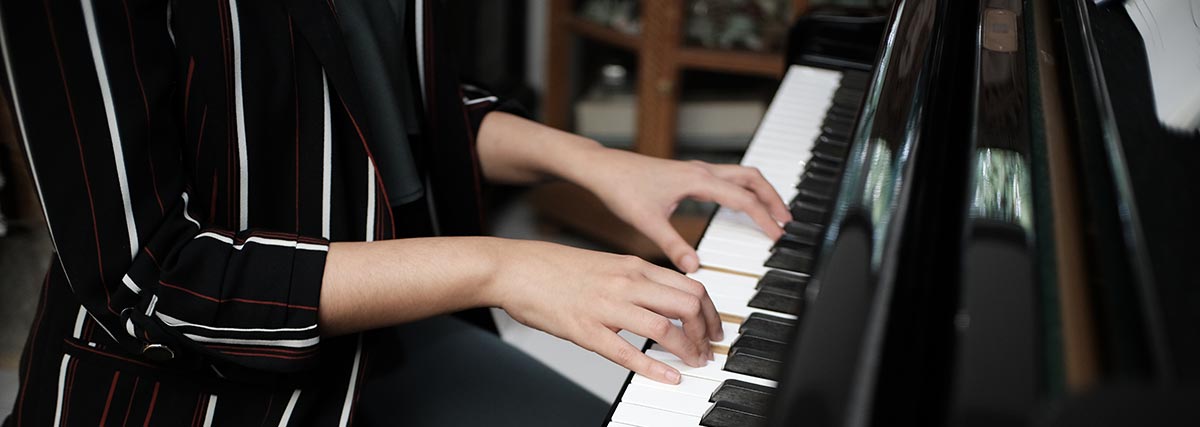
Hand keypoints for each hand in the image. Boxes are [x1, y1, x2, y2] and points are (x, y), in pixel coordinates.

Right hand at [485, 240, 723, 383]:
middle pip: (687, 305)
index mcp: (633, 265)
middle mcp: (627, 282)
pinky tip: (668, 377)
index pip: (690, 285)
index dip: (710, 311)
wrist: (514, 268)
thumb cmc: (553, 267)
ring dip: (688, 350)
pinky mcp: (586, 329)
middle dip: (707, 331)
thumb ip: (634, 279)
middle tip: (709, 349)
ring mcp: (607, 306)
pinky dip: (654, 368)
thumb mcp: (605, 264)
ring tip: (694, 363)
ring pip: (666, 328)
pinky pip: (628, 353)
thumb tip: (660, 298)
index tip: (714, 327)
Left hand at [575, 149, 790, 271]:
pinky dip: (744, 189)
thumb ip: (673, 245)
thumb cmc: (621, 188)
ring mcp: (696, 170)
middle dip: (774, 198)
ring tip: (774, 213)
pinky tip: (742, 206)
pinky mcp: (689, 174)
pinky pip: (728, 177)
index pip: (742, 198)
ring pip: (742, 174)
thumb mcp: (647, 222)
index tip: (778, 235)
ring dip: (761, 191)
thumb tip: (694, 267)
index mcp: (697, 180)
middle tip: (787, 221)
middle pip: (752, 178)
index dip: (764, 217)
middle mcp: (701, 171)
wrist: (603, 168)